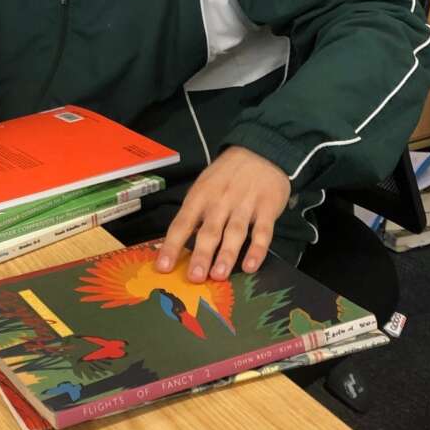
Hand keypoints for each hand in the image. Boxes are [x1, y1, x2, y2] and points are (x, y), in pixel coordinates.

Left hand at [155, 147, 289, 281]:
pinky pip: (262, 231)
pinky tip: (251, 266)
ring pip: (234, 232)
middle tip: (195, 277)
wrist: (261, 151)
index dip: (172, 245)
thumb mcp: (204, 186)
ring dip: (226, 255)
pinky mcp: (267, 208)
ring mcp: (244, 205)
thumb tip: (176, 244)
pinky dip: (257, 250)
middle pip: (209, 231)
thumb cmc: (226, 175)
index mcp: (200, 196)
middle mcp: (220, 201)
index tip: (163, 266)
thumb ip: (194, 213)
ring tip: (219, 275)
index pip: (182, 223)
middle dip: (201, 255)